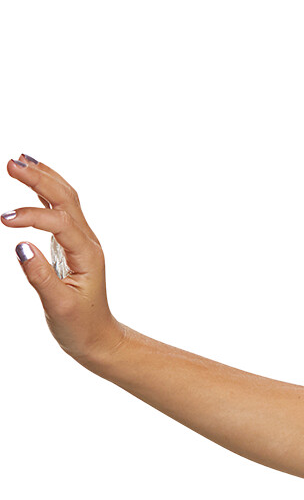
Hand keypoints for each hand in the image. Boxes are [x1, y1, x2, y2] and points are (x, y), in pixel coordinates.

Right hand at [5, 154, 122, 365]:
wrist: (99, 339)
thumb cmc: (81, 327)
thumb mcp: (59, 307)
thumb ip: (40, 276)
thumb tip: (21, 246)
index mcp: (87, 255)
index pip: (59, 222)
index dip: (31, 216)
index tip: (5, 220)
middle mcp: (87, 242)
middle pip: (65, 198)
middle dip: (39, 178)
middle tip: (10, 163)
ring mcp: (80, 240)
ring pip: (65, 198)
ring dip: (43, 177)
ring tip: (18, 160)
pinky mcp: (71, 243)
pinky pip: (59, 209)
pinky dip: (45, 190)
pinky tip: (32, 178)